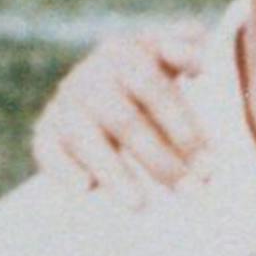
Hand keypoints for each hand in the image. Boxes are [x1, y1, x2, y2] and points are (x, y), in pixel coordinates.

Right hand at [31, 19, 210, 206]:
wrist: (110, 84)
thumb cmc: (159, 77)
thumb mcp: (177, 57)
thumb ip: (191, 52)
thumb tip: (189, 49)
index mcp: (126, 53)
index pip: (152, 86)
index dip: (181, 125)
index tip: (209, 162)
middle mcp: (91, 76)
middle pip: (123, 120)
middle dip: (159, 160)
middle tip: (191, 191)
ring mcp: (66, 102)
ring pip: (85, 138)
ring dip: (113, 172)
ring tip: (140, 205)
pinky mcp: (47, 128)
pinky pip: (46, 148)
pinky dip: (62, 168)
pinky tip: (85, 190)